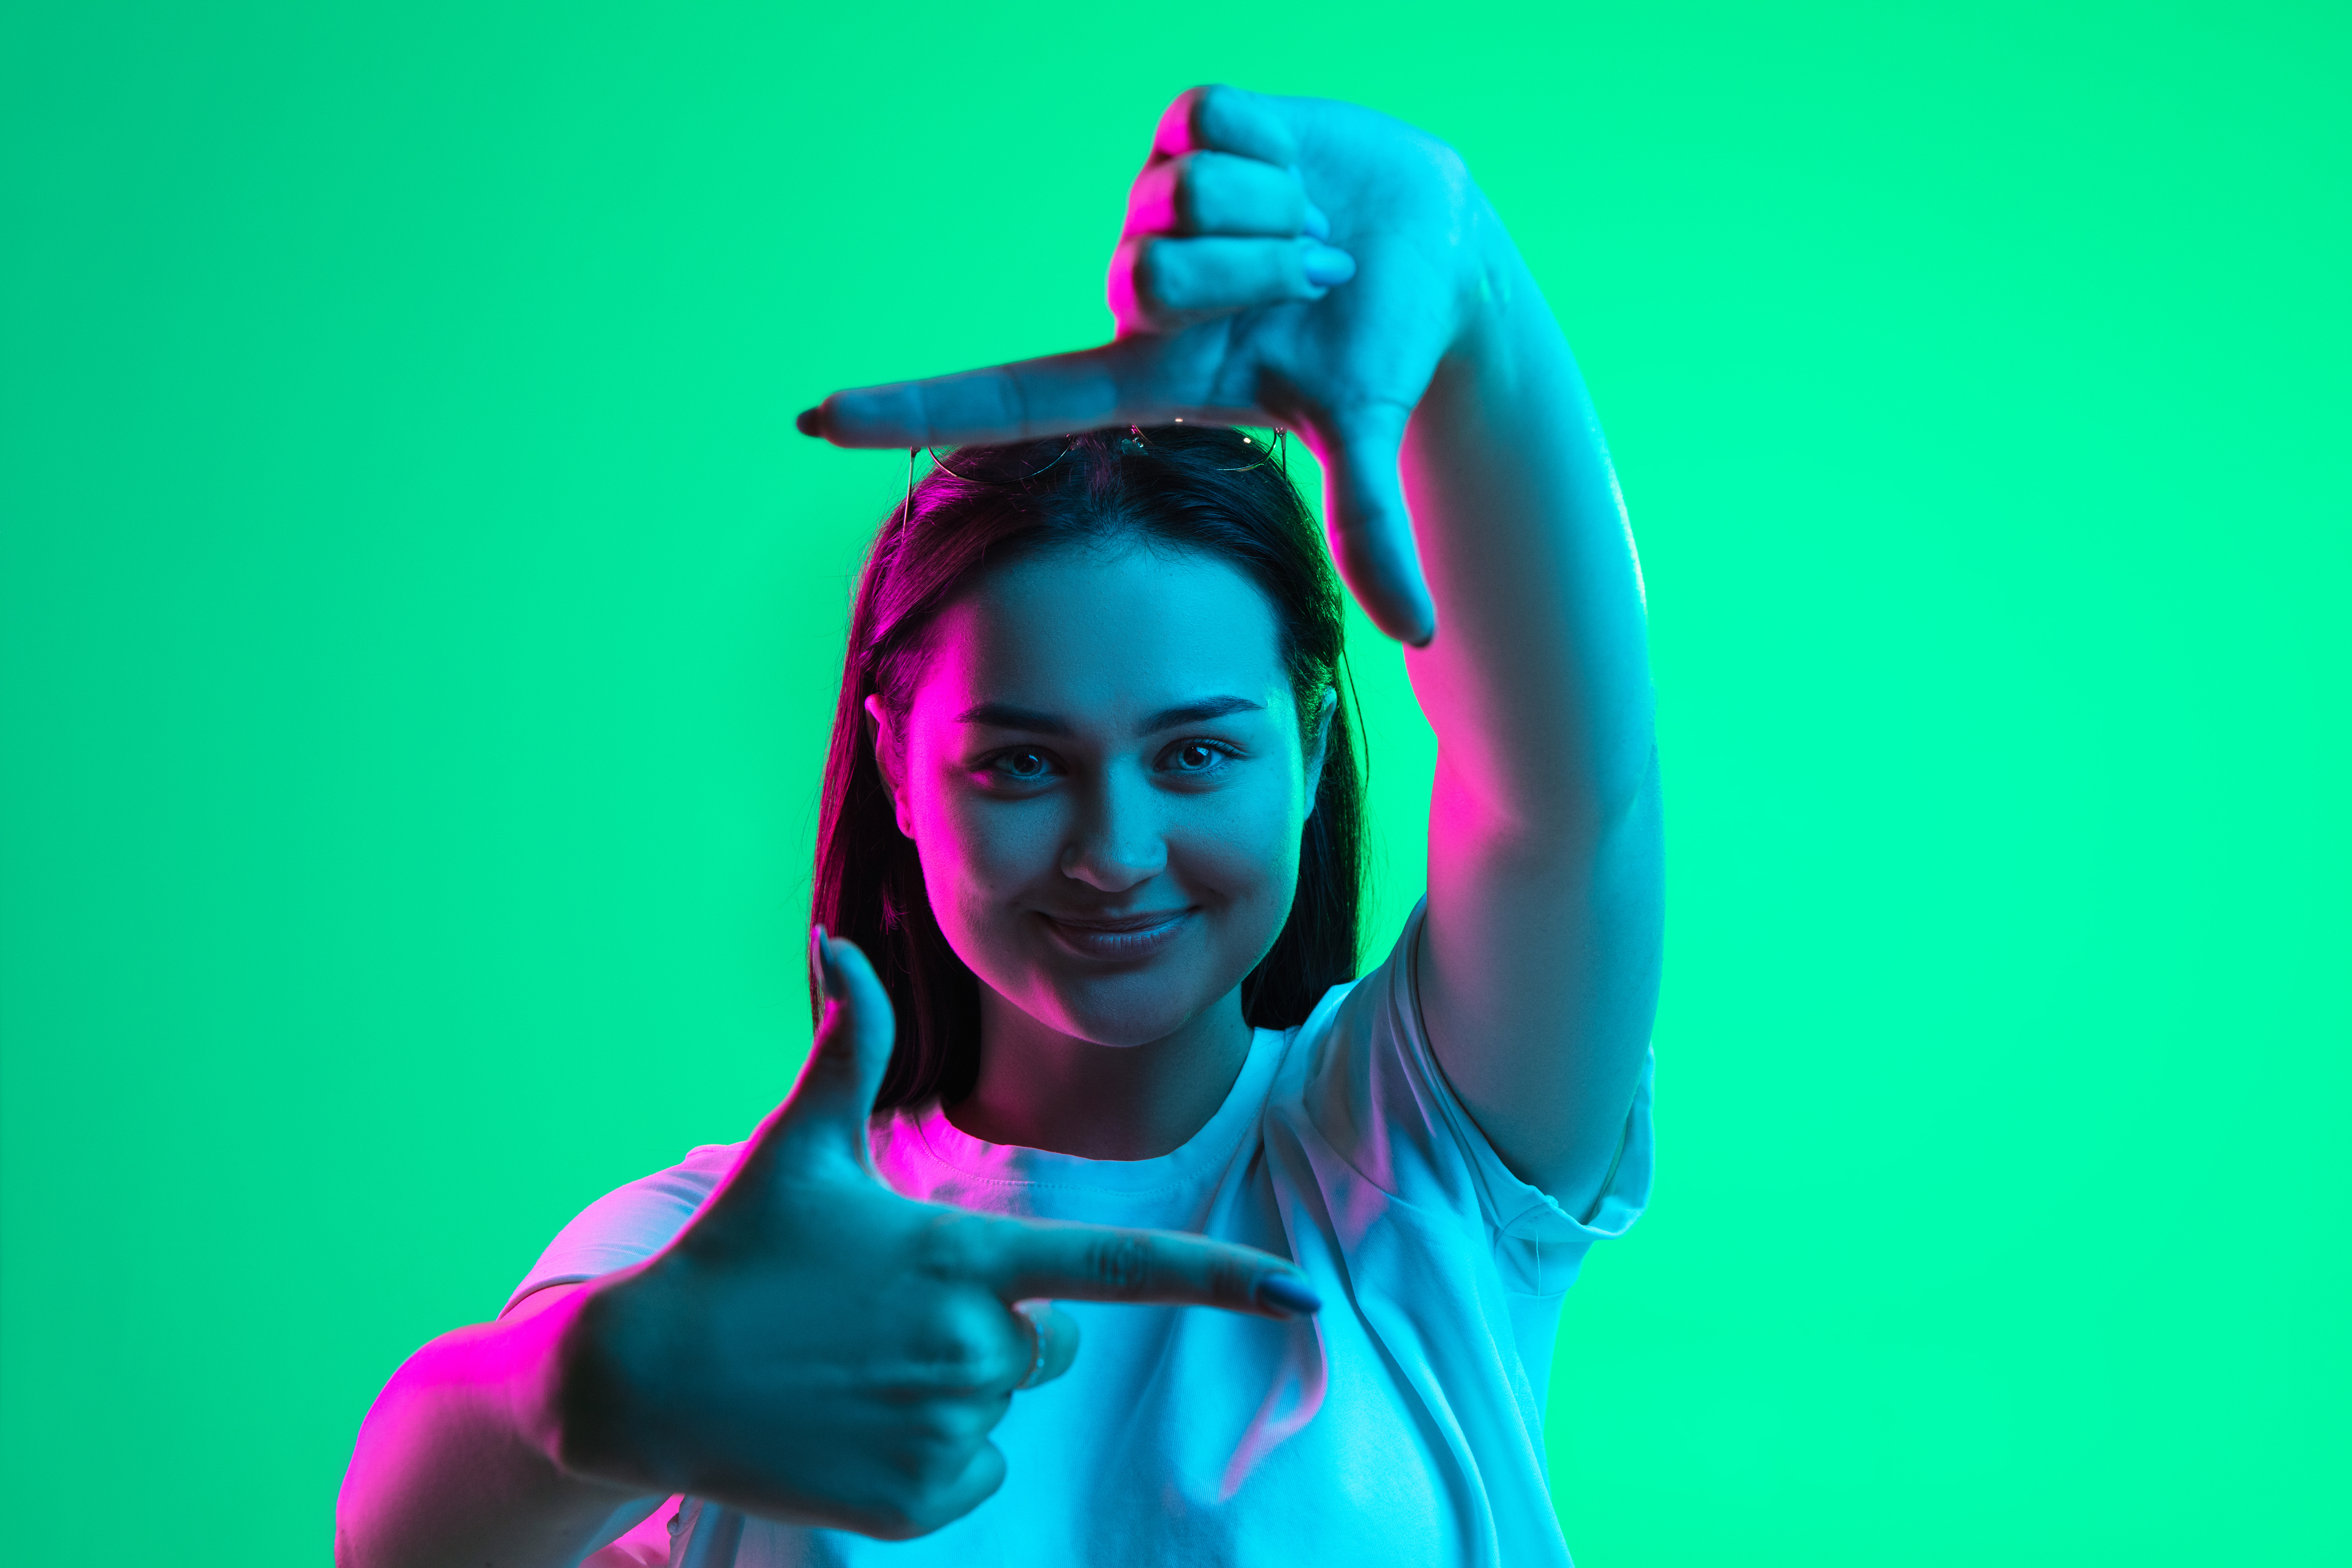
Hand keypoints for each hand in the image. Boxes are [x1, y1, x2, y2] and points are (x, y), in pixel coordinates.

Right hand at [539, 931, 1318, 1539]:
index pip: (1122, 1266)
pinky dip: (925, 1456)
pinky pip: (971, 1473)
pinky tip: (850, 1425)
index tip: (1302, 1295)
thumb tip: (841, 941)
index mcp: (966, 1259)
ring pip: (1003, 1408)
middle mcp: (973, 1349)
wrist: (640, 1381)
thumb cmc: (737, 1250)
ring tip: (856, 1367)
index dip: (1221, 1280)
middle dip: (993, 1327)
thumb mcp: (799, 1146)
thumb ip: (851, 1045)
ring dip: (952, 1390)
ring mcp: (945, 1432)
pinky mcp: (915, 1503)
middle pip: (1047, 1344)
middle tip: (889, 1312)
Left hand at [796, 86, 1496, 645]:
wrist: (1429, 242)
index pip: (1007, 395)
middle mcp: (1134, 289)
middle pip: (1148, 270)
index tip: (814, 422)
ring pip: (1183, 198)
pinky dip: (1280, 151)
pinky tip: (1299, 170)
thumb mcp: (1361, 427)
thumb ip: (1370, 528)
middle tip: (1309, 283)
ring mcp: (1155, 204)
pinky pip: (1214, 126)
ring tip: (1312, 233)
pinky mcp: (1186, 127)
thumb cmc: (1380, 343)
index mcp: (1149, 370)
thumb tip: (1417, 636)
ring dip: (1276, 218)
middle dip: (1253, 274)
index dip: (911, 407)